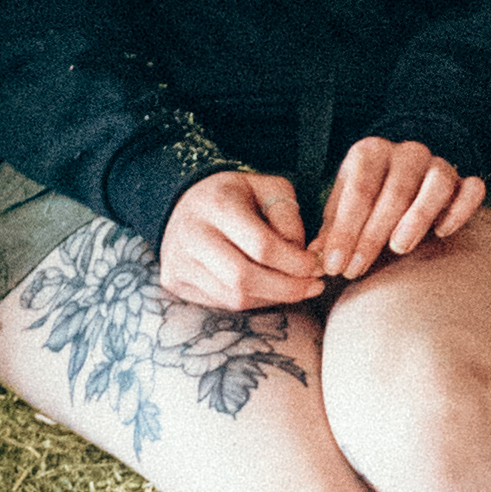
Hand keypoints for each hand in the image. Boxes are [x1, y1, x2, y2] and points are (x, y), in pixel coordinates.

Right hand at [161, 168, 330, 311]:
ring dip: (272, 298)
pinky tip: (268, 290)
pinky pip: (221, 302)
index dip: (295, 262)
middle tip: (313, 286)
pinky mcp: (173, 280)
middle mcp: (191, 234)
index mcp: (216, 204)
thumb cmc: (235, 195)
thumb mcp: (267, 188)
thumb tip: (301, 253)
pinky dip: (252, 301)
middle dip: (287, 288)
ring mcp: (178, 260)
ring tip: (296, 288)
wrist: (184, 201)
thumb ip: (287, 215)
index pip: (261, 245)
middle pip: (244, 279)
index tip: (316, 266)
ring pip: (233, 297)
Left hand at [309, 136, 484, 283]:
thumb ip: (331, 232)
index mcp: (370, 152)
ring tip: (399, 248)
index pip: (359, 190)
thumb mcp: (342, 212)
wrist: (401, 188)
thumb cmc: (366, 205)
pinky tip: (443, 232)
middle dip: (372, 234)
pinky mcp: (463, 181)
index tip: (334, 265)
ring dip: (418, 217)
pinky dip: (460, 209)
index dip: (345, 230)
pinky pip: (472, 189)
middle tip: (356, 269)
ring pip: (437, 182)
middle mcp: (406, 152)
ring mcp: (438, 165)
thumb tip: (314, 259)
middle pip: (395, 190)